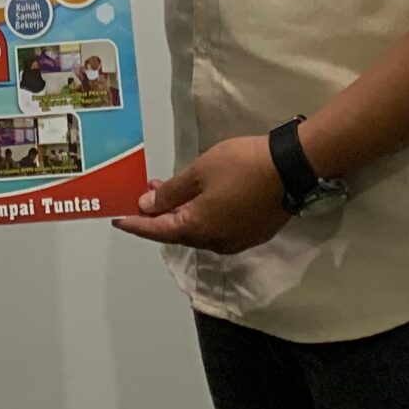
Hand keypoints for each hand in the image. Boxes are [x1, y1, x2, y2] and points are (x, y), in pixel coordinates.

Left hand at [110, 136, 288, 254]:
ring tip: (171, 191)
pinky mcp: (251, 234)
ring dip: (182, 214)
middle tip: (146, 195)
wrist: (290, 169)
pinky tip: (201, 199)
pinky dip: (202, 216)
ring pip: (199, 231)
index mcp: (197, 229)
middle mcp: (215, 242)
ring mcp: (235, 240)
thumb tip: (147, 206)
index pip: (157, 231)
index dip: (136, 224)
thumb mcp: (199, 172)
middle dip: (160, 215)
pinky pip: (217, 229)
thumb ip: (171, 192)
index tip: (118, 220)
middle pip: (178, 232)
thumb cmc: (240, 166)